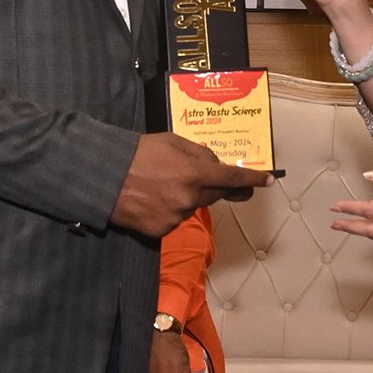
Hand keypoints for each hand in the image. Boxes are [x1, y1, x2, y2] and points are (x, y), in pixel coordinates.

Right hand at [111, 132, 272, 236]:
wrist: (103, 177)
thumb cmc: (138, 153)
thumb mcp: (172, 141)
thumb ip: (199, 153)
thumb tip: (216, 165)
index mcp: (194, 174)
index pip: (232, 178)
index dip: (253, 179)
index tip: (269, 180)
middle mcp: (189, 199)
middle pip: (216, 194)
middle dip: (221, 187)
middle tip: (230, 183)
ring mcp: (175, 218)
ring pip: (194, 205)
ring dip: (189, 195)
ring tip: (163, 182)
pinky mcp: (161, 231)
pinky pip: (175, 217)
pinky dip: (171, 208)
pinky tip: (153, 197)